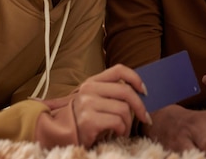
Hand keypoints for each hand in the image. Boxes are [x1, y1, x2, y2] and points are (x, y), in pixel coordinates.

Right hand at [35, 64, 150, 147]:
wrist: (59, 134)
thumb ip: (111, 93)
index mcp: (92, 82)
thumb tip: (140, 92)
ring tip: (124, 129)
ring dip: (129, 123)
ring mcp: (87, 104)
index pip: (119, 70)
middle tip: (145, 117)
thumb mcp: (94, 100)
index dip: (135, 78)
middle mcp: (89, 90)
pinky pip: (118, 122)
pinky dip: (122, 130)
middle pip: (126, 91)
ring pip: (124, 109)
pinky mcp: (89, 120)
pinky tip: (117, 133)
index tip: (144, 90)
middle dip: (140, 107)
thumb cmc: (83, 118)